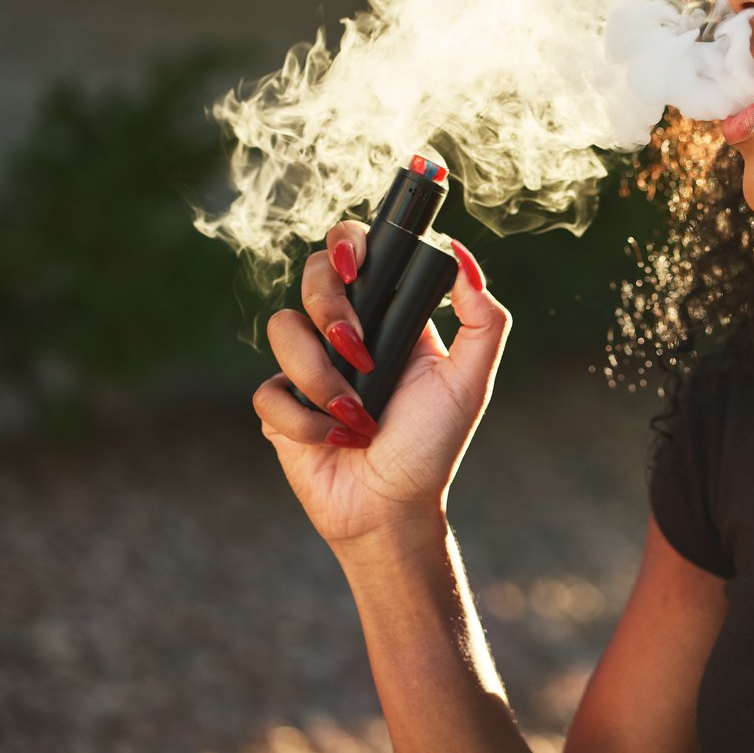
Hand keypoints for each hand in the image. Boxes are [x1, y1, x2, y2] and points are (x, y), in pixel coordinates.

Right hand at [252, 223, 508, 549]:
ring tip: (358, 416)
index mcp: (387, 316)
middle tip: (359, 352)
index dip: (348, 243)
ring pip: (284, 330)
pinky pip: (269, 391)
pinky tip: (336, 439)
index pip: (358, 250)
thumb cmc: (432, 446)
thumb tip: (463, 256)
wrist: (392, 509)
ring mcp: (307, 365)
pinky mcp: (280, 405)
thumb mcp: (470, 381)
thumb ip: (483, 319)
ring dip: (323, 378)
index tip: (357, 266)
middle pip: (313, 274)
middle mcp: (344, 332)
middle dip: (331, 308)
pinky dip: (305, 420)